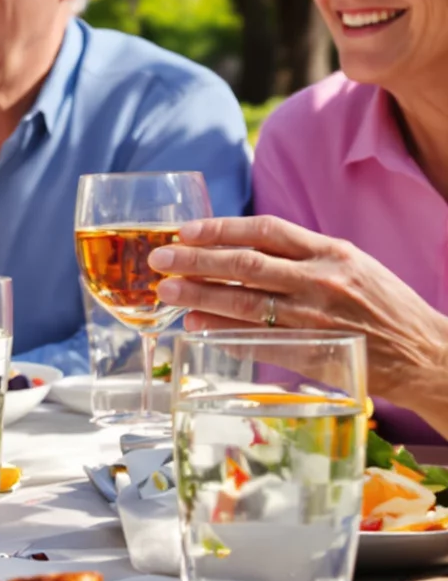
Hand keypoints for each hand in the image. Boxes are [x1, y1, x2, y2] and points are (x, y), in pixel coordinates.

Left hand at [153, 216, 447, 417]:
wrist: (426, 352)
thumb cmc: (382, 305)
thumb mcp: (351, 265)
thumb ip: (302, 256)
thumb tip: (240, 251)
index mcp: (332, 251)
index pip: (266, 230)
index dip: (220, 228)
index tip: (184, 231)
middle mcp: (323, 278)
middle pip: (246, 263)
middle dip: (196, 260)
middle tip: (158, 261)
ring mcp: (318, 316)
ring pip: (246, 301)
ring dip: (200, 296)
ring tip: (166, 294)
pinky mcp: (314, 350)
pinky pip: (259, 339)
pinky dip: (223, 332)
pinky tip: (196, 327)